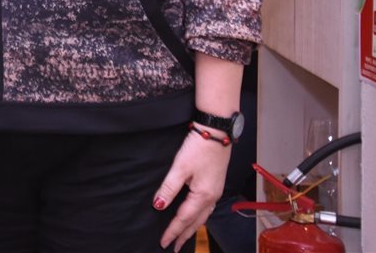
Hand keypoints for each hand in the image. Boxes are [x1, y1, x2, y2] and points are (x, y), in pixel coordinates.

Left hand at [153, 127, 231, 251]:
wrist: (217, 132)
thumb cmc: (199, 148)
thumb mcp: (180, 168)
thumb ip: (168, 188)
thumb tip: (158, 206)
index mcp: (203, 196)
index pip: (184, 219)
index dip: (172, 231)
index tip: (163, 243)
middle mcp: (212, 197)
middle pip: (196, 222)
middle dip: (184, 235)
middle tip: (174, 247)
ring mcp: (215, 191)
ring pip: (203, 216)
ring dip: (192, 227)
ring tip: (183, 237)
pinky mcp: (215, 184)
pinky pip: (207, 208)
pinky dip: (199, 217)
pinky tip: (195, 216)